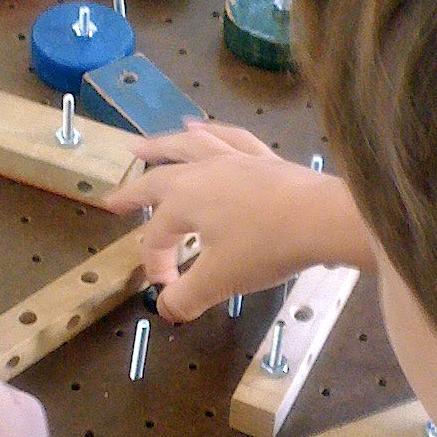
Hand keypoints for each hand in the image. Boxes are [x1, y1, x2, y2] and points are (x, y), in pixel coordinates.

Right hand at [103, 119, 346, 321]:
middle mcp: (202, 172)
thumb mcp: (220, 280)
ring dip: (162, 146)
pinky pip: (229, 137)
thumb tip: (165, 309)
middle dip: (134, 193)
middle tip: (113, 200)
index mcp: (185, 200)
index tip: (167, 290)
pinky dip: (211, 131)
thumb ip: (186, 296)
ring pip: (189, 147)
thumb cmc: (266, 247)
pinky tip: (201, 127)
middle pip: (159, 180)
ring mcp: (234, 159)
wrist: (323, 219)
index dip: (155, 264)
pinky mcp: (263, 158)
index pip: (157, 236)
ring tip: (142, 145)